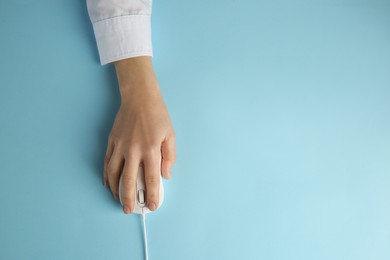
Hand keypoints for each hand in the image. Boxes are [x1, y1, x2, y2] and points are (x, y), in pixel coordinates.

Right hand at [103, 57, 175, 213]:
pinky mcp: (111, 141)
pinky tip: (107, 183)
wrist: (140, 97)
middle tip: (129, 209)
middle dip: (129, 198)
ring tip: (117, 199)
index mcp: (151, 150)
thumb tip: (165, 175)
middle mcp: (134, 150)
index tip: (152, 206)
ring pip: (113, 173)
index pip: (152, 179)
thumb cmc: (158, 116)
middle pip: (129, 181)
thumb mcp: (170, 135)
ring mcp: (120, 146)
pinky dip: (106, 175)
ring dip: (114, 189)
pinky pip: (107, 162)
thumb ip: (169, 157)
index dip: (152, 195)